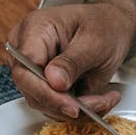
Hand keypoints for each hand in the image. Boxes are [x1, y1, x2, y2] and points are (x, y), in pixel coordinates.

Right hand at [6, 0, 135, 119]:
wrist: (111, 27)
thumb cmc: (102, 25)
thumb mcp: (94, 41)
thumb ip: (72, 62)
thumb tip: (54, 81)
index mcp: (33, 31)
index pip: (24, 71)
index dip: (46, 93)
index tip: (73, 106)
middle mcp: (27, 52)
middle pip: (33, 93)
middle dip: (68, 104)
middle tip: (98, 103)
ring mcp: (33, 71)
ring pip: (46, 105)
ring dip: (79, 109)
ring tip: (105, 98)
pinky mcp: (44, 87)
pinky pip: (56, 108)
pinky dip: (80, 109)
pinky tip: (99, 99)